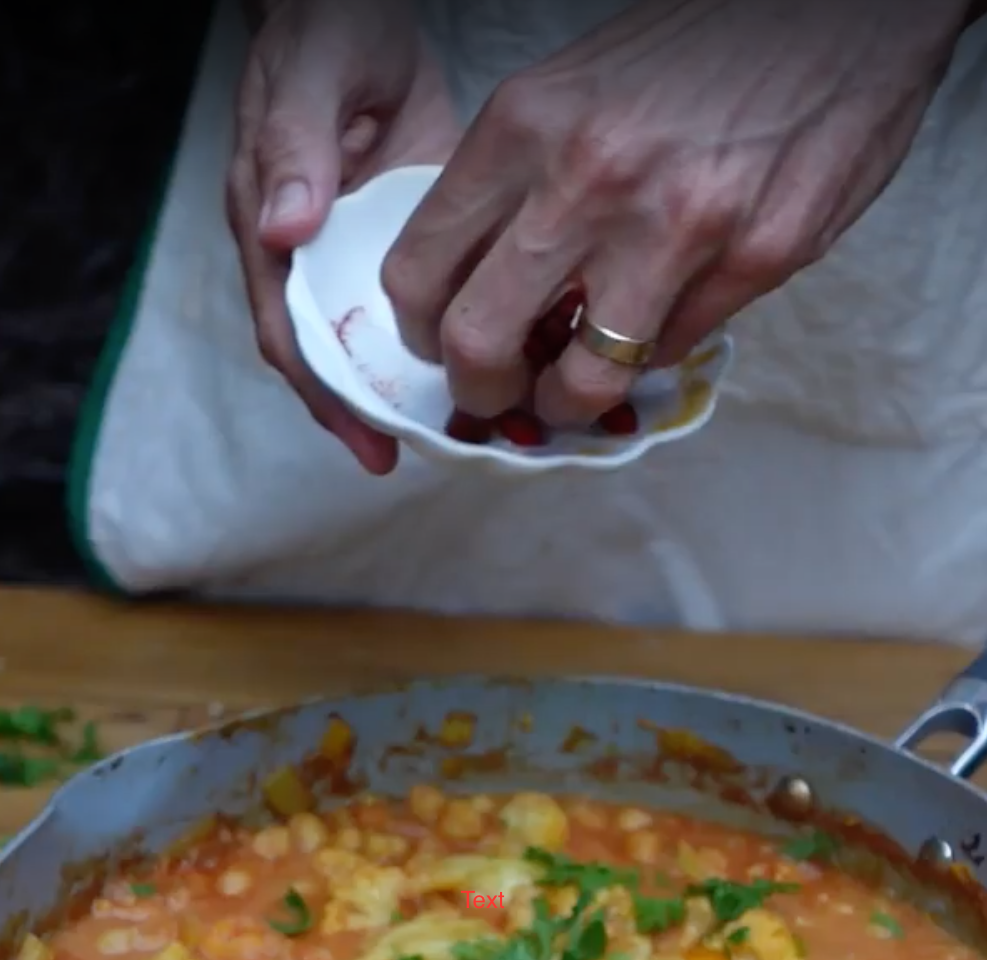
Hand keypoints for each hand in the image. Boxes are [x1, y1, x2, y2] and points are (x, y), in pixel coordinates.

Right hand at [228, 0, 459, 472]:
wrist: (361, 11)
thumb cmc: (323, 35)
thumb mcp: (310, 81)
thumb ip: (295, 150)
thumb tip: (282, 230)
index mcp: (271, 231)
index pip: (292, 333)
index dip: (326, 394)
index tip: (368, 441)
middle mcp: (313, 259)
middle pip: (337, 358)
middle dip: (375, 415)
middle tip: (421, 459)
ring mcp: (360, 256)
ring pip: (383, 342)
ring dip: (420, 390)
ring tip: (469, 434)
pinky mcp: (410, 243)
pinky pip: (431, 305)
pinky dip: (460, 338)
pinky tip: (501, 368)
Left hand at [381, 0, 968, 426]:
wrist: (845, 6)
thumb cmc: (706, 48)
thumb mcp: (577, 91)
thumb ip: (523, 183)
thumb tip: (485, 286)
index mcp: (525, 125)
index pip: (419, 269)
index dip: (424, 333)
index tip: (446, 344)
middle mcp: (588, 178)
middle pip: (478, 343)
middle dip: (483, 392)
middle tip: (504, 393)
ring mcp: (676, 226)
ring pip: (582, 380)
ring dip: (573, 402)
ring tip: (581, 385)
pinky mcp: (757, 257)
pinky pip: (673, 351)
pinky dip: (657, 352)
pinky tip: (663, 316)